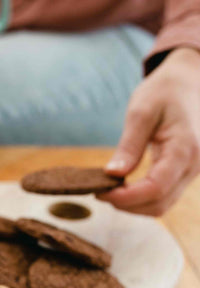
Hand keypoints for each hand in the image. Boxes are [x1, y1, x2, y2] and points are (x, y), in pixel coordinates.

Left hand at [98, 47, 199, 215]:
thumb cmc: (166, 91)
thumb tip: (113, 174)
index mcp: (185, 149)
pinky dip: (141, 198)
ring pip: (161, 206)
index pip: (155, 189)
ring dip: (132, 205)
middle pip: (158, 204)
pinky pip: (163, 196)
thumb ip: (129, 145)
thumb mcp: (142, 111)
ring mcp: (191, 172)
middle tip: (99, 191)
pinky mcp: (184, 173)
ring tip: (108, 188)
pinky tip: (122, 186)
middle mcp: (193, 166)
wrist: (192, 80)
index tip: (99, 192)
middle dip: (126, 204)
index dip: (125, 197)